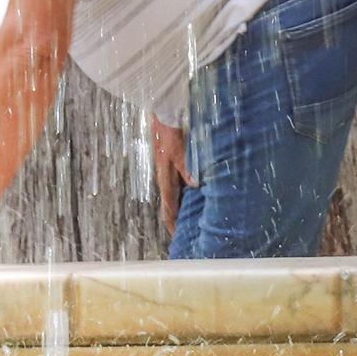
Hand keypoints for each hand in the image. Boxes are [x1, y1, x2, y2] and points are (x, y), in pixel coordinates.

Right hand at [150, 116, 195, 232]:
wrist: (162, 117)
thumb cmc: (168, 134)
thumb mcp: (178, 151)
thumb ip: (186, 168)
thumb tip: (195, 185)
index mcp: (164, 179)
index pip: (167, 209)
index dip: (172, 224)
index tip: (178, 237)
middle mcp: (164, 179)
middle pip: (170, 206)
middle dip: (176, 220)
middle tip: (187, 232)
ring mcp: (167, 173)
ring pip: (173, 197)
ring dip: (180, 208)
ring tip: (191, 219)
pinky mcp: (171, 166)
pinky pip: (176, 187)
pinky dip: (183, 196)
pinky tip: (193, 196)